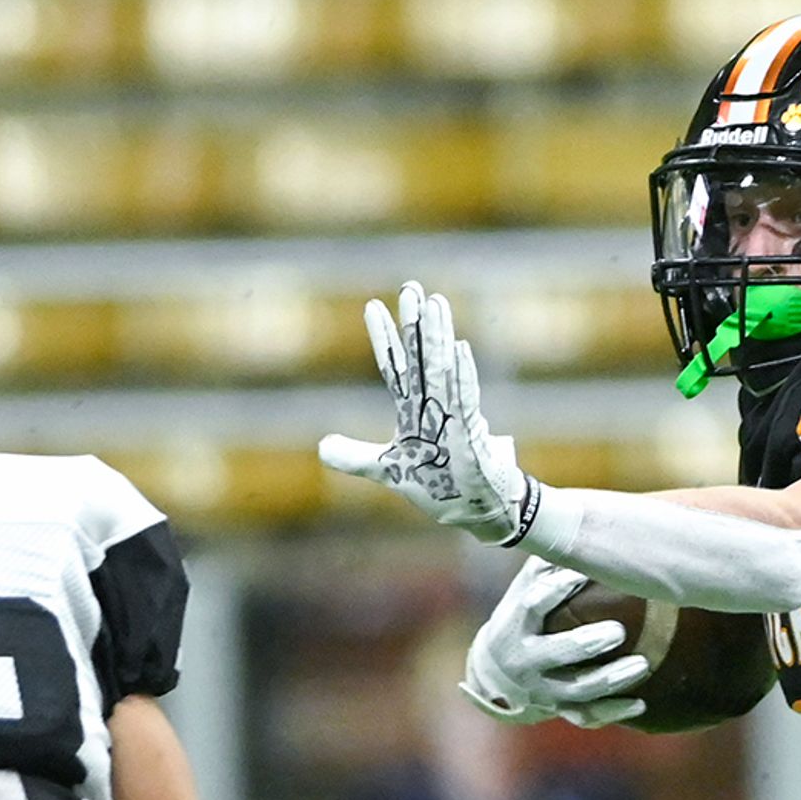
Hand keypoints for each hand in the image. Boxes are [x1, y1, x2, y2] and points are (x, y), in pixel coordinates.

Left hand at [317, 280, 542, 544]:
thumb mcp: (388, 471)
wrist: (477, 512)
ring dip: (439, 338)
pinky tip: (459, 348)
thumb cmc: (439, 488)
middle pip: (422, 359)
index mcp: (414, 412)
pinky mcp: (471, 437)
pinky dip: (463, 376)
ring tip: (436, 303)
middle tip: (412, 287)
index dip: (384, 339)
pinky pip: (465, 401)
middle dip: (417, 324)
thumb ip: (356, 457)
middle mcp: (434, 408)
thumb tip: (323, 448)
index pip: (396, 368)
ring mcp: (454, 419)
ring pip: (443, 371)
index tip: (372, 307)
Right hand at [464, 559, 654, 727]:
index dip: (554, 590)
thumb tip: (566, 524)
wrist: (495, 679)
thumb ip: (543, 567)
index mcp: (515, 627)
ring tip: (642, 664)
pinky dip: (614, 712)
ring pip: (577, 690)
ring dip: (611, 679)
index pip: (532, 606)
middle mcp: (526, 662)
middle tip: (617, 631)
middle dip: (585, 644)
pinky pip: (587, 716)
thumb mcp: (522, 593)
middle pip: (555, 654)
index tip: (580, 575)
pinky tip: (640, 703)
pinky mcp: (560, 710)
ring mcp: (543, 691)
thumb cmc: (522, 622)